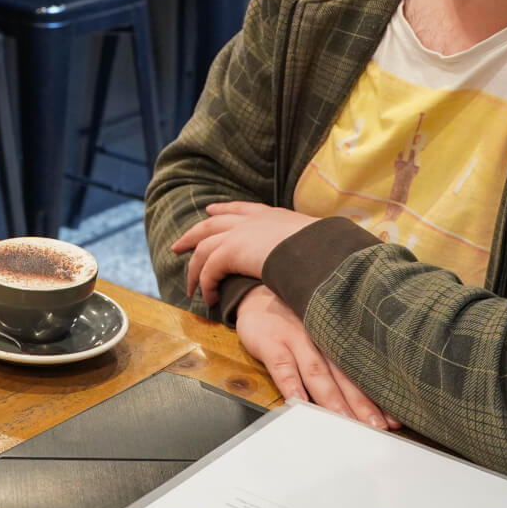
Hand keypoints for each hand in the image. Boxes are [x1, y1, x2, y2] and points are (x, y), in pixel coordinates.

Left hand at [169, 201, 316, 305]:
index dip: (224, 209)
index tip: (210, 210)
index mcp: (272, 216)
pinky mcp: (230, 251)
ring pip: (203, 248)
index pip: (241, 208)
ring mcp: (238, 233)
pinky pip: (209, 271)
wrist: (320, 250)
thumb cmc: (327, 251)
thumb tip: (320, 261)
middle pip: (212, 224)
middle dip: (193, 234)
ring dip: (194, 270)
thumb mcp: (317, 243)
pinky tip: (209, 299)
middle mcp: (252, 221)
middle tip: (178, 245)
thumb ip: (309, 249)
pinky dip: (206, 285)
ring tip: (190, 288)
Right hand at [235, 286, 399, 429]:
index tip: (394, 419)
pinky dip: (291, 384)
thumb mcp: (323, 331)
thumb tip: (370, 392)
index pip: (361, 373)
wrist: (256, 294)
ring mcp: (297, 340)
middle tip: (376, 426)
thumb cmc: (295, 318)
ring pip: (317, 373)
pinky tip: (299, 401)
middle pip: (345, 377)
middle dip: (362, 405)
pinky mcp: (272, 342)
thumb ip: (341, 358)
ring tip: (344, 419)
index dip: (378, 397)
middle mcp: (322, 341)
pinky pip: (282, 366)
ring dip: (331, 398)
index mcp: (338, 341)